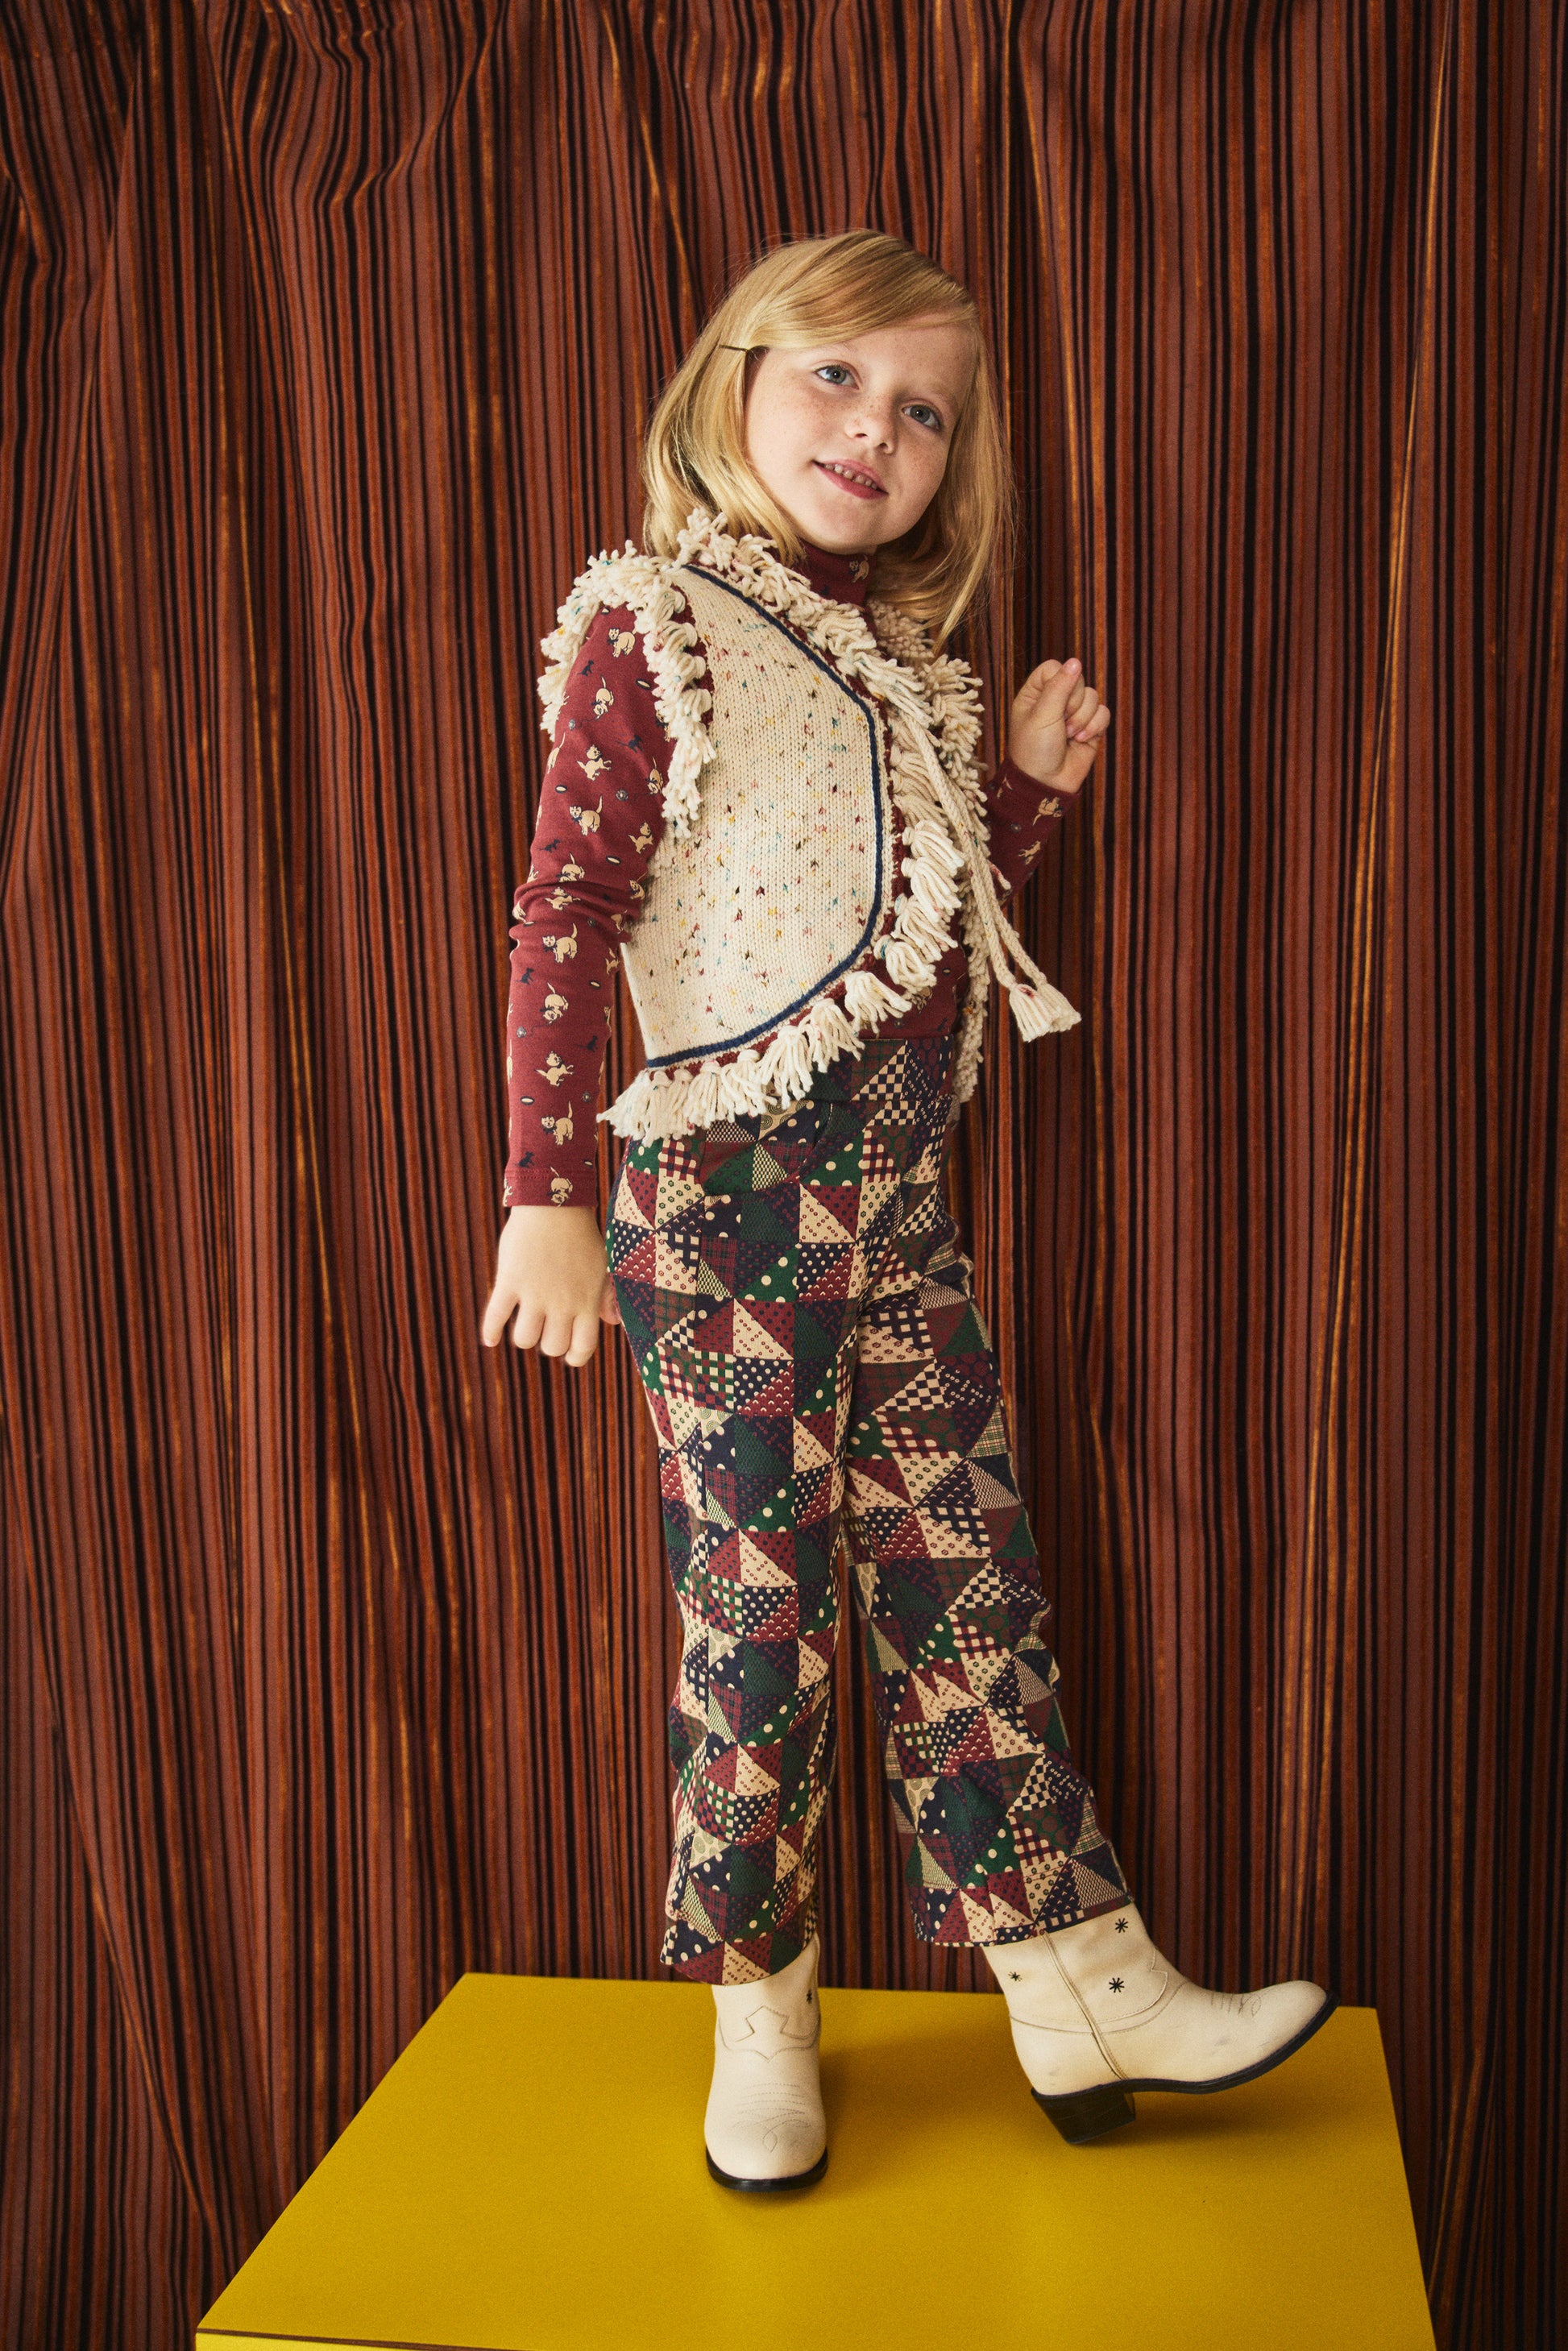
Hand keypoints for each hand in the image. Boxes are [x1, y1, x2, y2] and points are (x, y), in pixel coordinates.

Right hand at [481, 1203, 621, 1369]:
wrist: (554, 1204)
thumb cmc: (582, 1235)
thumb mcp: (602, 1266)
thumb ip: (606, 1296)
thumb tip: (613, 1323)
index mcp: (587, 1300)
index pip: (583, 1347)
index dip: (575, 1356)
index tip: (569, 1354)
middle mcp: (562, 1302)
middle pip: (551, 1346)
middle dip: (548, 1344)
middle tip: (546, 1329)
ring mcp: (534, 1292)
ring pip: (524, 1338)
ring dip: (524, 1336)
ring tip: (525, 1324)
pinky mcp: (510, 1280)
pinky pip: (495, 1316)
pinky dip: (490, 1332)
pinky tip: (490, 1340)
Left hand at [1006, 656, 1111, 794]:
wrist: (1046, 784)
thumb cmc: (1034, 750)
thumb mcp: (1042, 714)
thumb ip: (1059, 686)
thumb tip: (1075, 661)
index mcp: (1035, 694)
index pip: (1055, 668)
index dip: (1060, 681)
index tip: (1053, 702)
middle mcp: (1055, 700)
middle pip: (1078, 680)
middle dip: (1073, 704)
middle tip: (1061, 723)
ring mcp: (1074, 714)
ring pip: (1093, 697)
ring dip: (1082, 718)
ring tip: (1069, 736)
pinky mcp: (1090, 728)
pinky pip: (1103, 713)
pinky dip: (1095, 727)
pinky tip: (1081, 740)